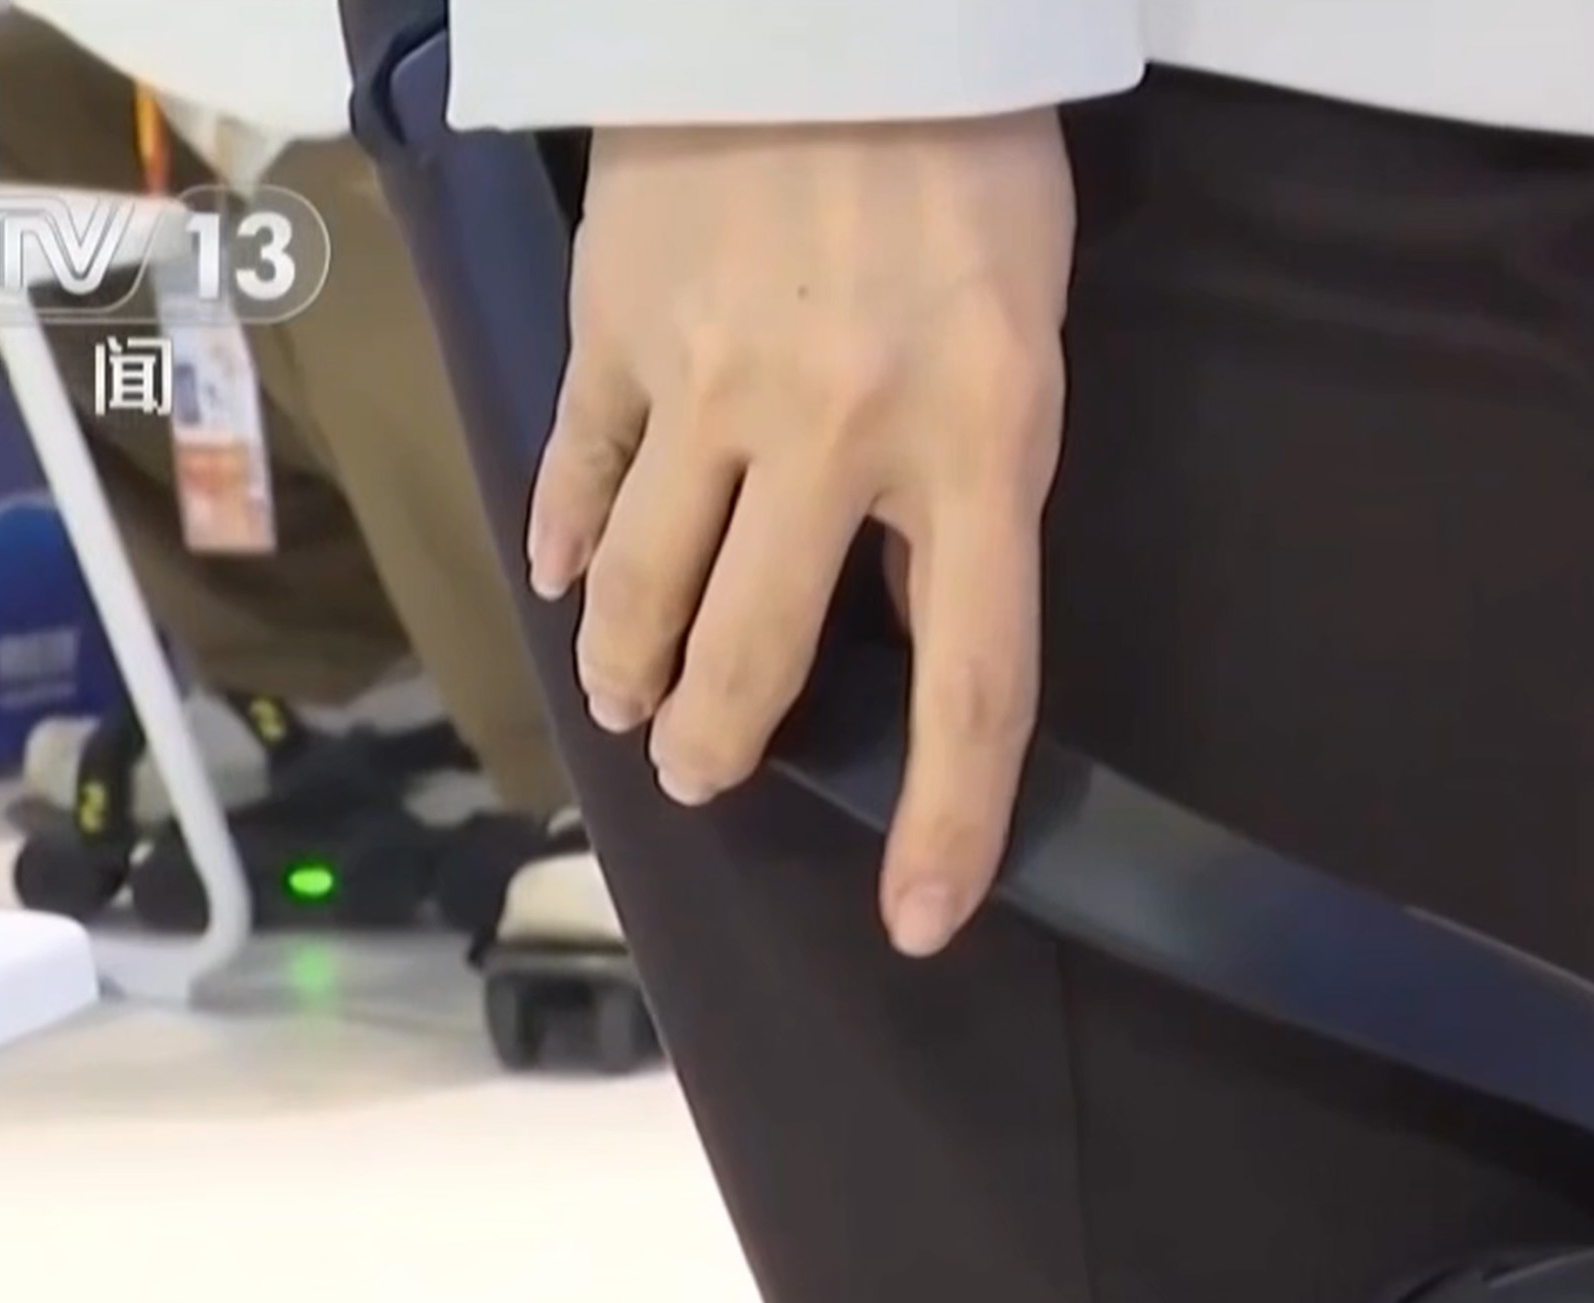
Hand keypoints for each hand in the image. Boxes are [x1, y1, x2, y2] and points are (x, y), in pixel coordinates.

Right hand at [538, 118, 1071, 954]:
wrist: (833, 2)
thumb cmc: (966, 163)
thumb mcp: (1022, 339)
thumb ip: (967, 487)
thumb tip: (903, 621)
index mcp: (980, 447)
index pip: (974, 685)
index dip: (945, 821)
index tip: (918, 919)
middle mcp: (837, 435)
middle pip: (757, 655)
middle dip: (723, 745)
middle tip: (705, 774)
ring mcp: (710, 383)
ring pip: (647, 586)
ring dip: (636, 669)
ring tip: (635, 705)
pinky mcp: (617, 326)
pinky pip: (581, 470)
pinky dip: (571, 543)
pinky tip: (572, 581)